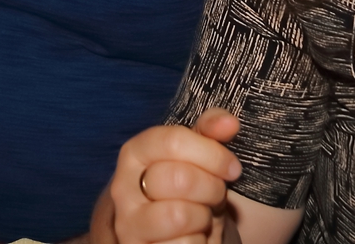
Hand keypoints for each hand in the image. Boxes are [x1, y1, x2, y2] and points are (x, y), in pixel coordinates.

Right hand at [102, 110, 240, 243]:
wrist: (161, 233)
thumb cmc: (182, 190)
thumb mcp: (194, 158)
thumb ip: (209, 132)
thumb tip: (229, 122)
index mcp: (134, 153)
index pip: (172, 141)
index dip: (212, 154)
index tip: (231, 167)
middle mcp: (123, 188)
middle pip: (178, 178)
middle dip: (211, 187)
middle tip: (217, 193)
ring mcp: (129, 225)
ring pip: (179, 216)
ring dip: (204, 218)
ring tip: (202, 216)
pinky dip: (198, 243)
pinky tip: (193, 237)